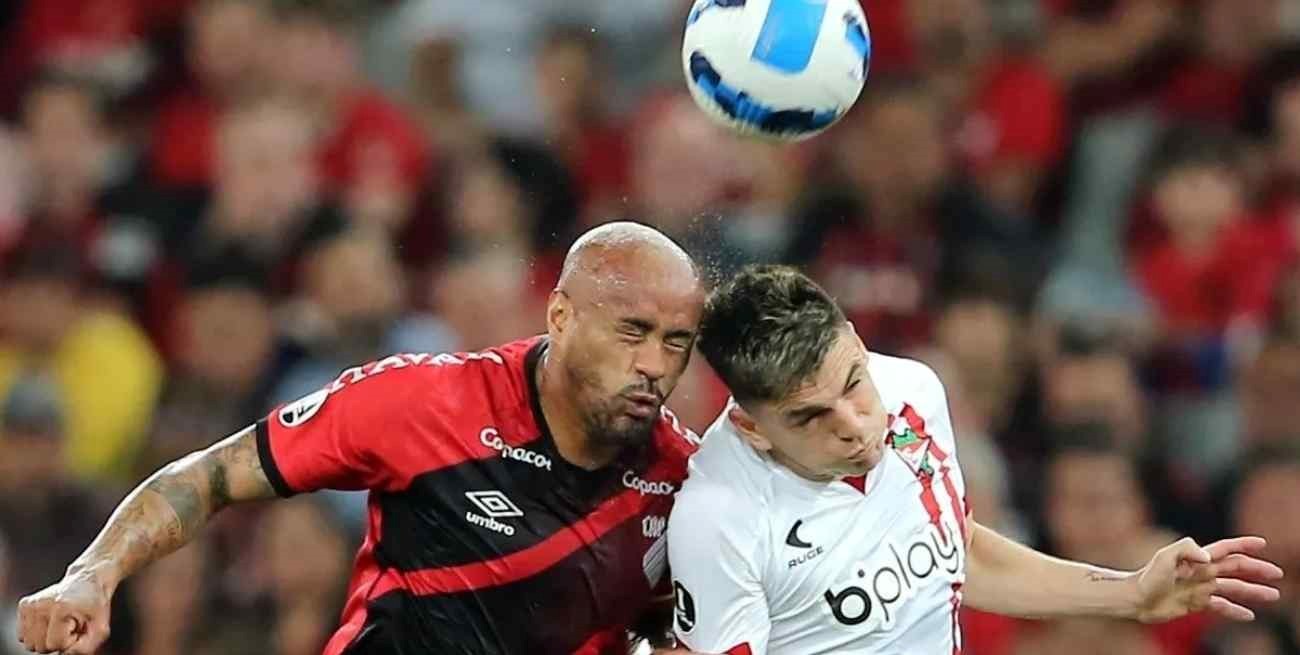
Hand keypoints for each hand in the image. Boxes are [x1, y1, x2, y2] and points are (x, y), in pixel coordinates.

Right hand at [16, 568, 112, 653]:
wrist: (87, 581)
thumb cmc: (95, 606)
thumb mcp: (101, 628)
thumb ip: (86, 647)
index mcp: (60, 608)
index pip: (55, 644)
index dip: (69, 641)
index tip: (79, 626)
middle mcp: (40, 605)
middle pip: (39, 646)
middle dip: (56, 641)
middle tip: (70, 625)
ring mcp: (30, 604)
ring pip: (28, 643)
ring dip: (45, 639)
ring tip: (60, 624)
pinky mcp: (24, 605)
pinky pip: (22, 635)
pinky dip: (36, 634)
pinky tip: (50, 621)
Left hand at [1134, 536, 1283, 622]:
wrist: (1136, 599)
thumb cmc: (1148, 576)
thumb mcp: (1165, 556)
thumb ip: (1187, 548)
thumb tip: (1208, 558)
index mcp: (1196, 558)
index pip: (1225, 549)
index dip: (1243, 545)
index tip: (1262, 543)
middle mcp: (1201, 572)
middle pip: (1235, 568)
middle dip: (1256, 569)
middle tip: (1277, 573)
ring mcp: (1200, 588)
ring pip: (1233, 588)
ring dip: (1253, 591)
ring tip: (1273, 596)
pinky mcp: (1196, 603)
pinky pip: (1220, 606)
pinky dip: (1235, 610)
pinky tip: (1249, 615)